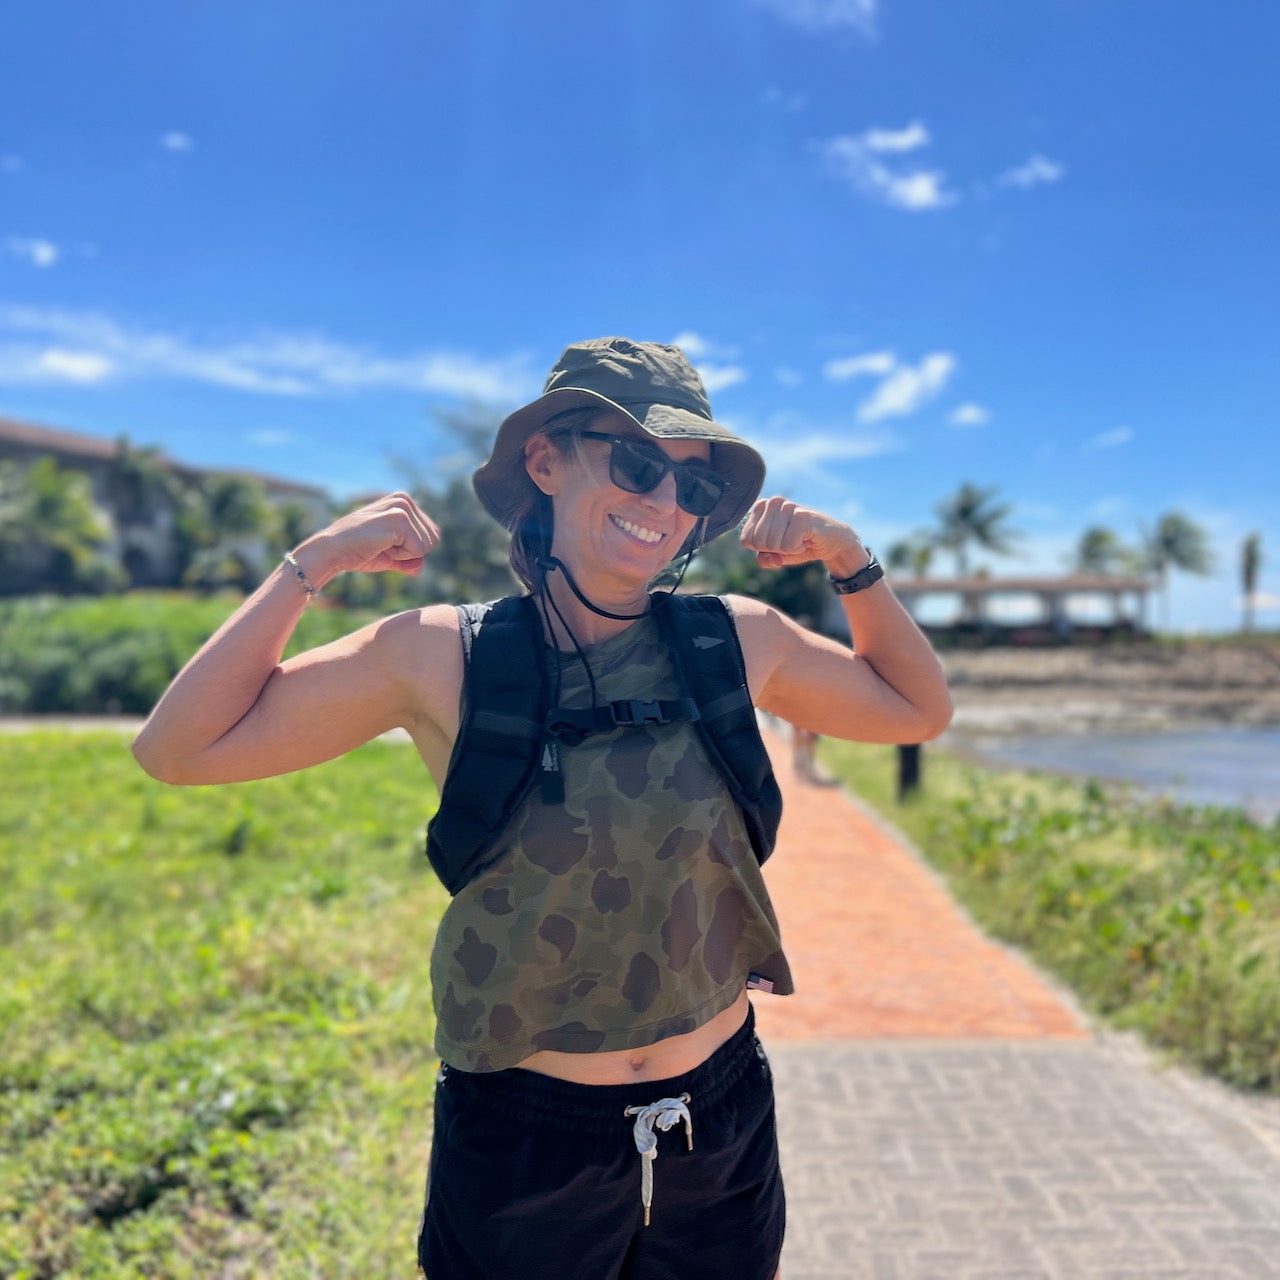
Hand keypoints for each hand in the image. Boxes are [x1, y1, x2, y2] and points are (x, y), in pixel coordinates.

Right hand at [293, 492, 439, 587]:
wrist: (332, 551)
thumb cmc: (358, 552)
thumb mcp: (390, 556)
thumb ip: (409, 560)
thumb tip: (421, 567)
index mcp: (404, 502)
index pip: (432, 535)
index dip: (411, 550)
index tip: (386, 545)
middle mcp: (405, 499)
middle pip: (433, 540)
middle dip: (410, 552)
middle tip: (383, 546)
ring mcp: (402, 507)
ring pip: (427, 545)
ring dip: (404, 554)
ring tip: (380, 545)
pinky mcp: (399, 518)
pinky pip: (418, 550)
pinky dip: (400, 556)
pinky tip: (380, 545)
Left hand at [740, 497, 865, 574]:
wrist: (831, 542)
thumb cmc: (800, 544)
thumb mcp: (776, 555)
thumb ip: (764, 559)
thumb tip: (767, 557)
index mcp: (761, 506)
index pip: (746, 539)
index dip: (762, 550)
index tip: (779, 542)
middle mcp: (773, 502)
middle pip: (758, 543)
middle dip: (775, 550)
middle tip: (791, 541)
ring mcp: (788, 507)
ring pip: (772, 545)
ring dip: (788, 549)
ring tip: (800, 539)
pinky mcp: (802, 516)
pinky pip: (787, 546)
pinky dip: (798, 549)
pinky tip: (807, 539)